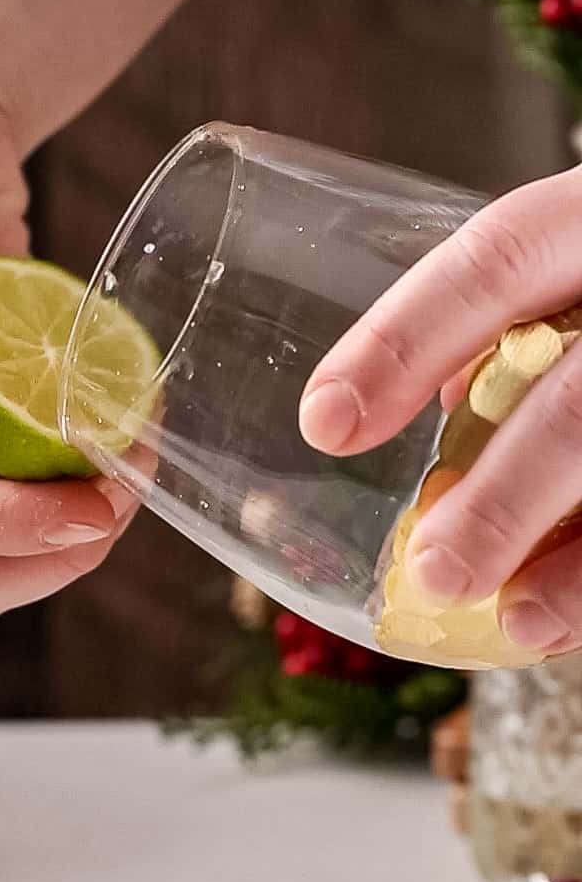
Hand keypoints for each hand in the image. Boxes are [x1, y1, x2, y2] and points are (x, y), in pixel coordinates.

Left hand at [299, 166, 581, 653]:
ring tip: (518, 623)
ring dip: (579, 563)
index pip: (500, 258)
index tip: (327, 421)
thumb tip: (442, 406)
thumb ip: (525, 312)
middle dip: (505, 496)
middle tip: (434, 570)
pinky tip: (564, 615)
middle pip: (581, 400)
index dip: (407, 340)